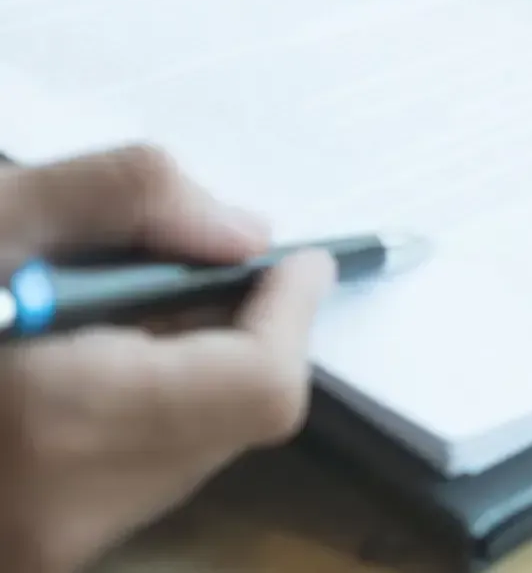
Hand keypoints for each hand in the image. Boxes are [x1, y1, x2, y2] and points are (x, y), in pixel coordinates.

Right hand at [0, 146, 334, 572]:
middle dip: (246, 335)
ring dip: (193, 374)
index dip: (292, 314)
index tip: (299, 259)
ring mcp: (42, 552)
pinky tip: (80, 359)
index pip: (260, 388)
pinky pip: (130, 480)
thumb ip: (128, 197)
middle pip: (235, 424)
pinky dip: (140, 413)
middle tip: (210, 265)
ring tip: (122, 308)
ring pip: (190, 456)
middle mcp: (62, 520)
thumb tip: (246, 234)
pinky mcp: (30, 554)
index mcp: (58, 431)